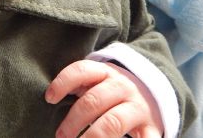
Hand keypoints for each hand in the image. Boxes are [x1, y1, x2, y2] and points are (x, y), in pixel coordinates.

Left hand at [46, 60, 163, 137]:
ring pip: (112, 122)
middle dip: (73, 121)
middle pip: (93, 100)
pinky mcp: (151, 128)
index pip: (82, 70)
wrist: (153, 95)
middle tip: (61, 136)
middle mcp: (122, 87)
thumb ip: (78, 85)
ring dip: (91, 136)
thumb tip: (50, 97)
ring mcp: (137, 108)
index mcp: (106, 73)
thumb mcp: (97, 82)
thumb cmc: (112, 92)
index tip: (49, 98)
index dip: (63, 82)